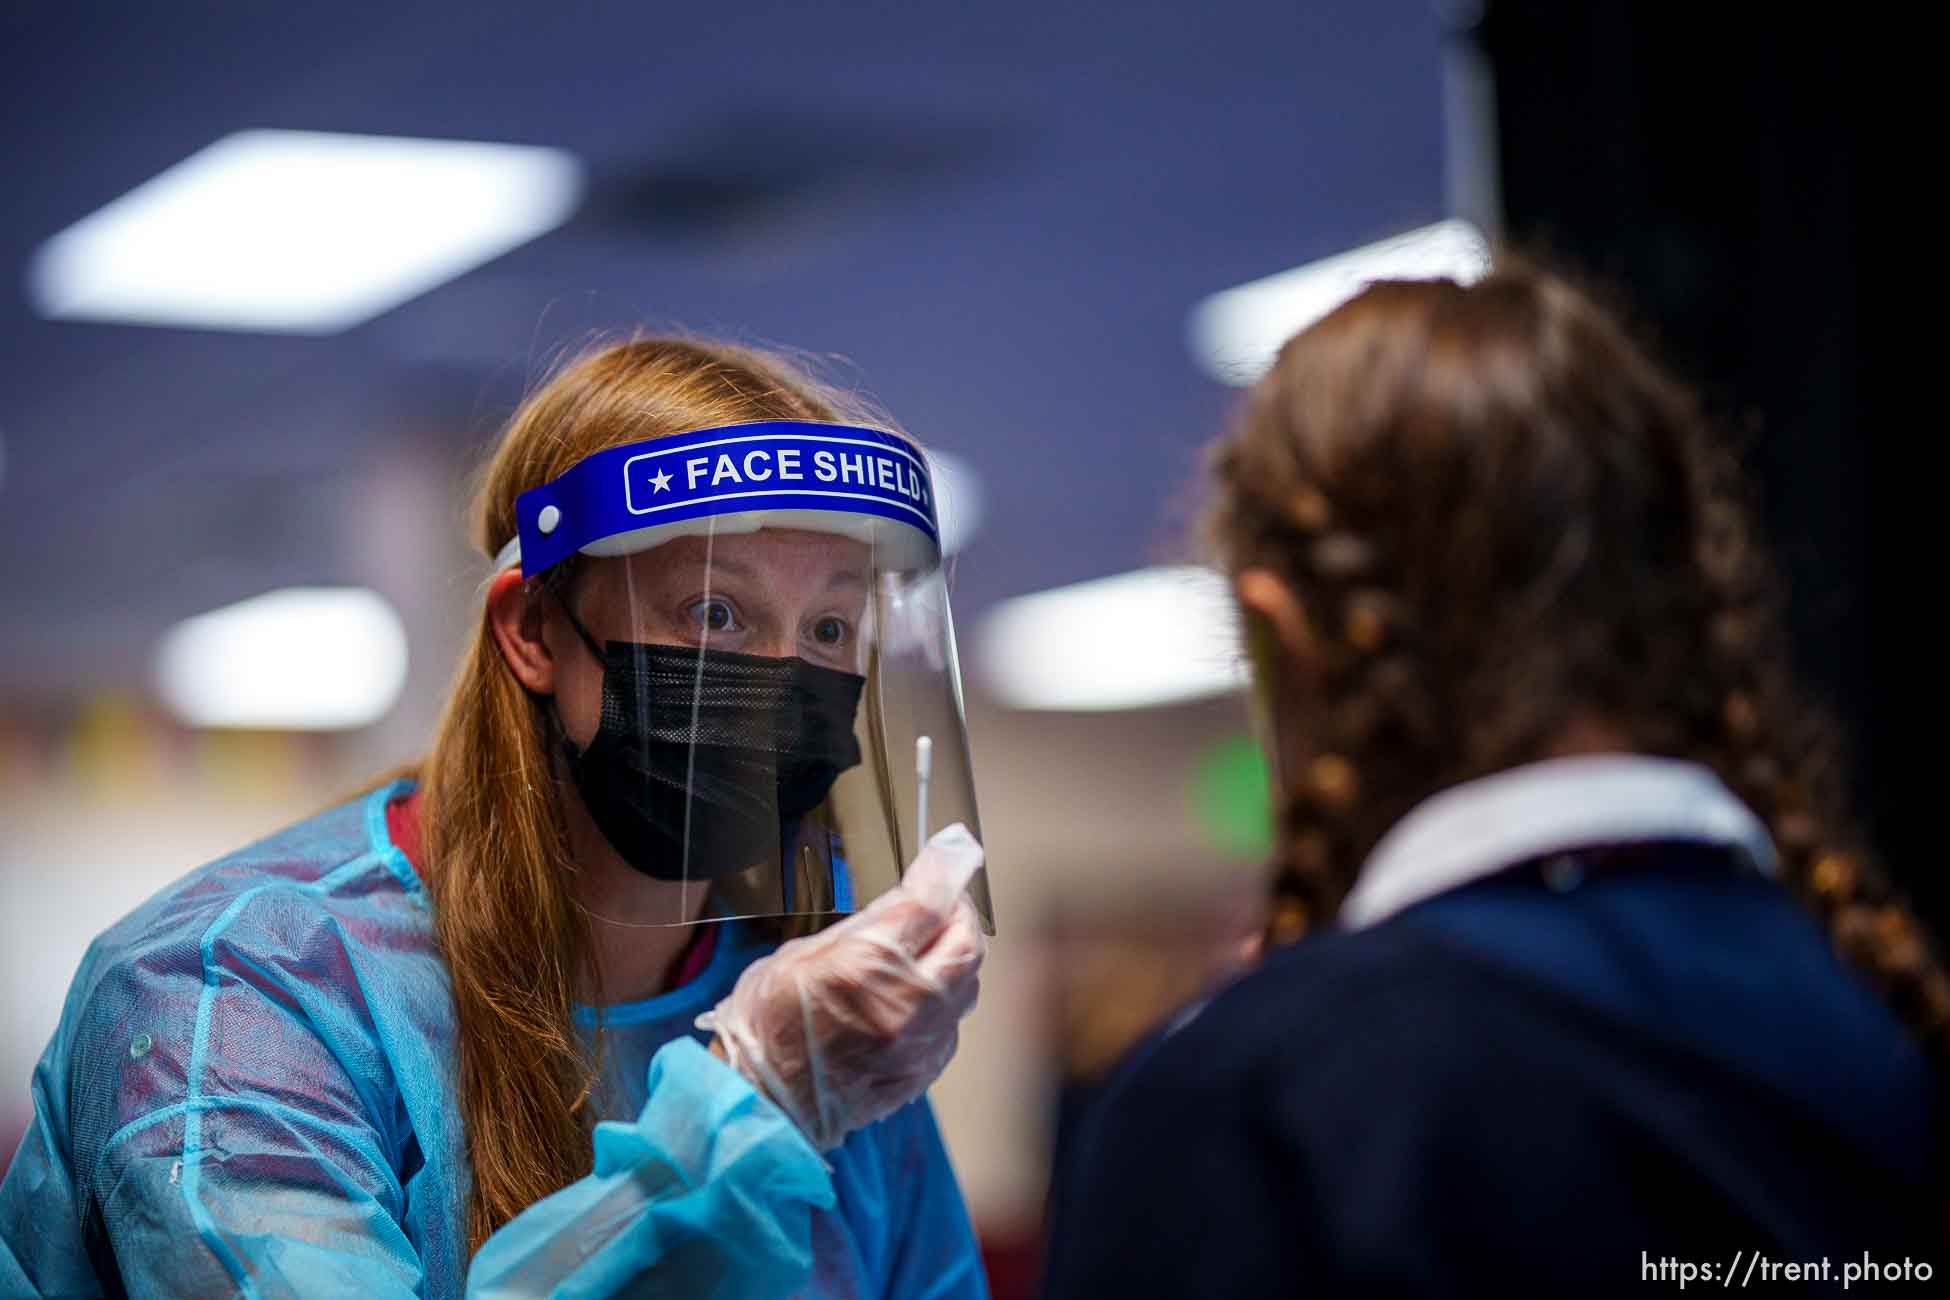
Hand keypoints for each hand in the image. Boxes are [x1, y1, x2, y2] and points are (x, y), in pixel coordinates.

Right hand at [698, 825, 986, 1149]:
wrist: (759, 1105)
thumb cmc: (766, 1025)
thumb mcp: (800, 953)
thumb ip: (863, 927)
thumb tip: (906, 899)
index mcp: (867, 964)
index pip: (929, 903)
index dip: (944, 871)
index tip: (951, 853)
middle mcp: (904, 1004)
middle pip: (967, 944)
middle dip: (962, 915)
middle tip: (947, 904)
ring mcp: (917, 1044)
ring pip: (967, 987)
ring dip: (956, 960)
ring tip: (931, 949)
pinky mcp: (920, 1073)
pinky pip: (951, 1027)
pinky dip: (943, 1004)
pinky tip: (918, 998)